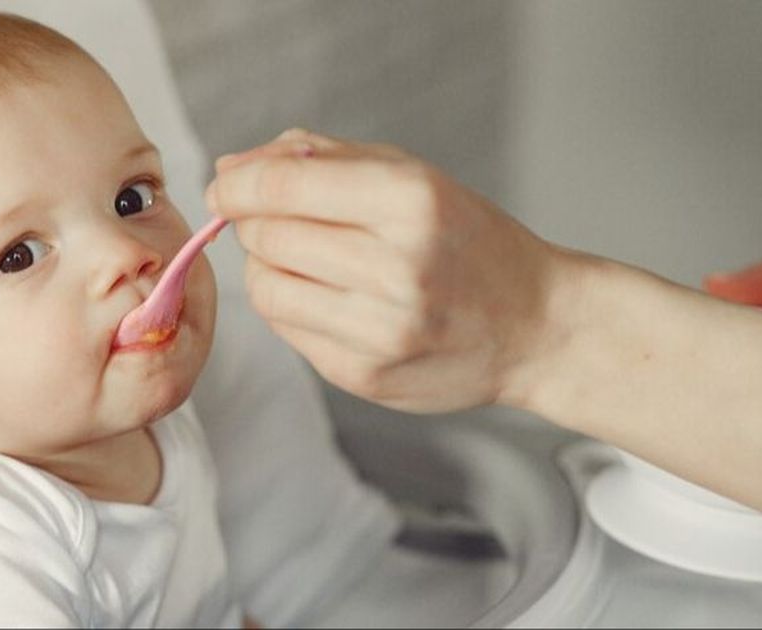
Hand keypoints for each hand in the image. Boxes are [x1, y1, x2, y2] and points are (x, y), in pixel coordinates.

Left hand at [205, 129, 564, 412]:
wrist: (536, 327)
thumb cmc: (468, 242)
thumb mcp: (412, 176)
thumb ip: (322, 160)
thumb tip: (232, 170)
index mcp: (412, 202)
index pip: (282, 188)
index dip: (236, 186)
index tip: (225, 188)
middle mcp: (397, 269)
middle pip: (267, 238)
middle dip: (254, 223)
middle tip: (273, 220)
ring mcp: (380, 331)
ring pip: (265, 289)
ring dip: (267, 267)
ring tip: (304, 259)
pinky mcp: (364, 376)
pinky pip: (288, 331)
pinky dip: (292, 306)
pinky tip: (328, 297)